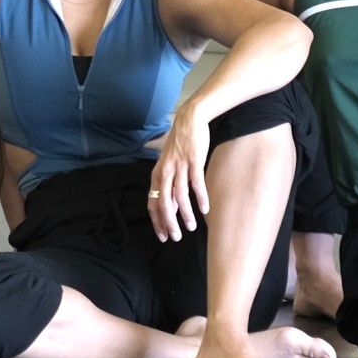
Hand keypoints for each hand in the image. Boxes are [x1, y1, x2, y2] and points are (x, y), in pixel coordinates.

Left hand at [148, 101, 212, 241]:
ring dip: (185, 214)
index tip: (163, 235)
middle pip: (164, 202)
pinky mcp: (194, 161)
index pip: (152, 202)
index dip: (156, 221)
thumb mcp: (170, 166)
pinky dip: (201, 198)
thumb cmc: (180, 145)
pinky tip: (205, 209)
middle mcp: (165, 171)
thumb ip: (170, 186)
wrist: (189, 120)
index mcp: (157, 174)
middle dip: (169, 222)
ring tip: (192, 227)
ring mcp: (179, 166)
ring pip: (180, 196)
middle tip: (176, 237)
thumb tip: (172, 208)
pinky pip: (196, 183)